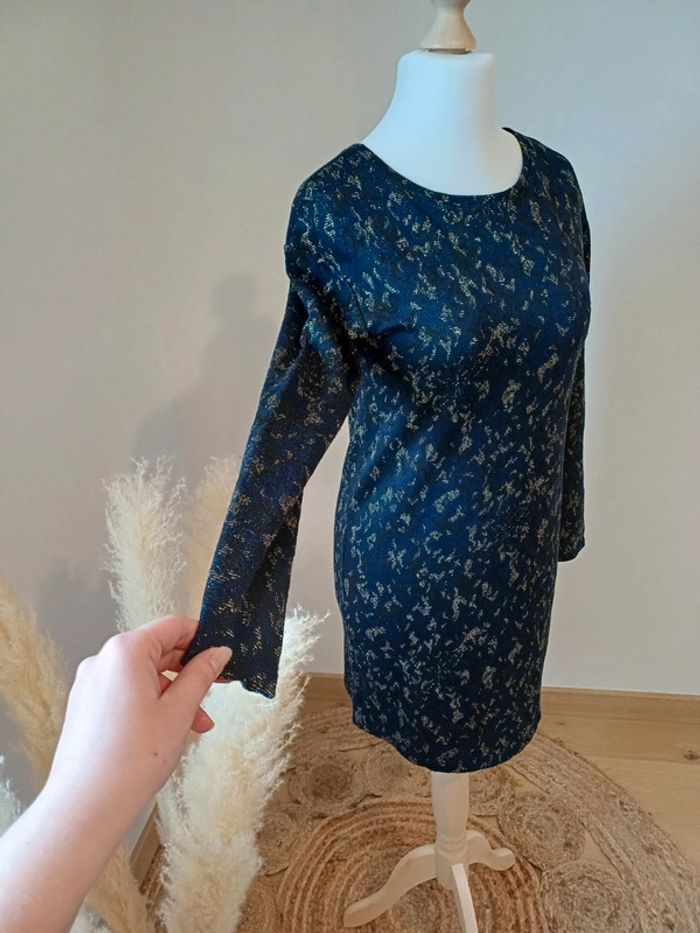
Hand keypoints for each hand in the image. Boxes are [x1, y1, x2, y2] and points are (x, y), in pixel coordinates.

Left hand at [44, 615, 232, 817]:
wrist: (86, 807)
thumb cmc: (131, 760)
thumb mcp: (179, 712)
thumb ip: (201, 675)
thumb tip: (218, 653)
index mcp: (125, 652)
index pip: (172, 627)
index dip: (202, 638)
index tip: (222, 655)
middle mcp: (102, 661)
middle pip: (157, 651)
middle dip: (189, 673)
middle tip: (214, 694)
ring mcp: (90, 685)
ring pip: (143, 677)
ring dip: (172, 694)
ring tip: (194, 726)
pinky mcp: (85, 707)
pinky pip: (126, 693)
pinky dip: (150, 705)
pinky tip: (167, 732)